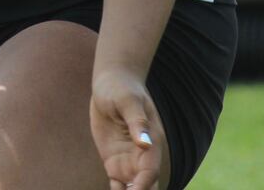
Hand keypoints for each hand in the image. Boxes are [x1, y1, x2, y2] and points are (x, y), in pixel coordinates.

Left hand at [90, 68, 161, 189]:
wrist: (111, 84)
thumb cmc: (121, 88)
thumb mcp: (128, 101)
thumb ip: (137, 122)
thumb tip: (146, 144)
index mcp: (152, 143)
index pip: (150, 172)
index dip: (143, 186)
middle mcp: (143, 157)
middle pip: (147, 186)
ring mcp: (129, 162)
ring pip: (133, 189)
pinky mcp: (114, 163)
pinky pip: (117, 186)